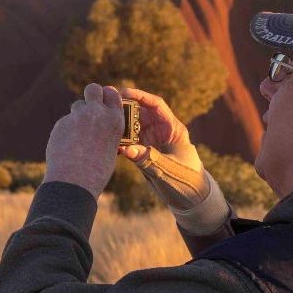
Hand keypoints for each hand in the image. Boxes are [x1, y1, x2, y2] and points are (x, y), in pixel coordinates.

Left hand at [42, 83, 123, 198]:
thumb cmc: (96, 171)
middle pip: (93, 89)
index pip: (112, 94)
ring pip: (77, 105)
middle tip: (88, 106)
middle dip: (91, 94)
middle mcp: (98, 114)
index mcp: (115, 120)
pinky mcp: (62, 122)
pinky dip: (66, 131)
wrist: (75, 180)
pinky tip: (66, 146)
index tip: (103, 99)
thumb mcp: (110, 148)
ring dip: (77, 115)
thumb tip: (98, 125)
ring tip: (77, 136)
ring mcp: (79, 116)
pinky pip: (65, 122)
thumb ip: (105, 132)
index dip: (106, 95)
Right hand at [117, 88, 210, 210]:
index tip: (124, 92)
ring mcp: (151, 142)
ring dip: (118, 126)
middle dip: (124, 108)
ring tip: (102, 123)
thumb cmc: (186, 181)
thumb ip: (148, 159)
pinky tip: (107, 144)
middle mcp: (161, 132)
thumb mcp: (168, 169)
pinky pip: (128, 144)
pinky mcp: (143, 154)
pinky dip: (118, 143)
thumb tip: (127, 149)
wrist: (190, 199)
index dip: (140, 96)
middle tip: (106, 104)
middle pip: (140, 113)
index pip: (156, 105)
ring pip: (131, 128)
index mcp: (173, 129)